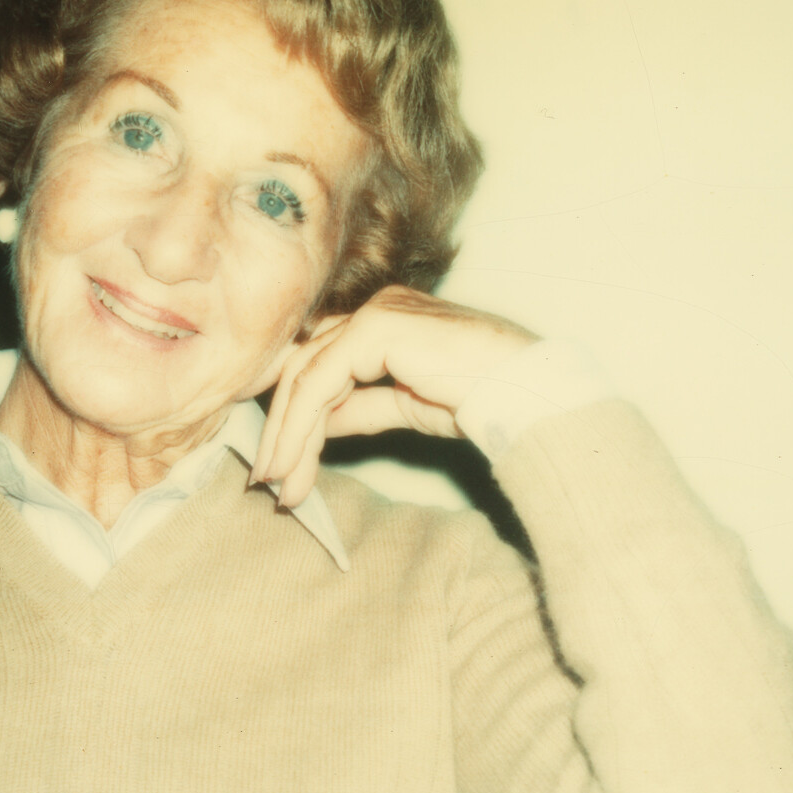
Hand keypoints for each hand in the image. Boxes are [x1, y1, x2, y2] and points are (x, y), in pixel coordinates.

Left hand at [252, 285, 538, 506]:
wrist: (523, 392)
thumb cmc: (482, 398)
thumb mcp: (406, 406)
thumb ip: (360, 407)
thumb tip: (316, 425)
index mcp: (385, 319)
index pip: (320, 363)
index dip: (293, 413)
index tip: (280, 463)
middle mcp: (375, 308)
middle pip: (305, 368)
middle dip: (283, 429)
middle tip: (268, 481)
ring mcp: (374, 312)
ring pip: (305, 376)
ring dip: (287, 436)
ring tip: (279, 484)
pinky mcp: (374, 328)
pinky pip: (320, 382)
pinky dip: (300, 427)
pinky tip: (294, 463)